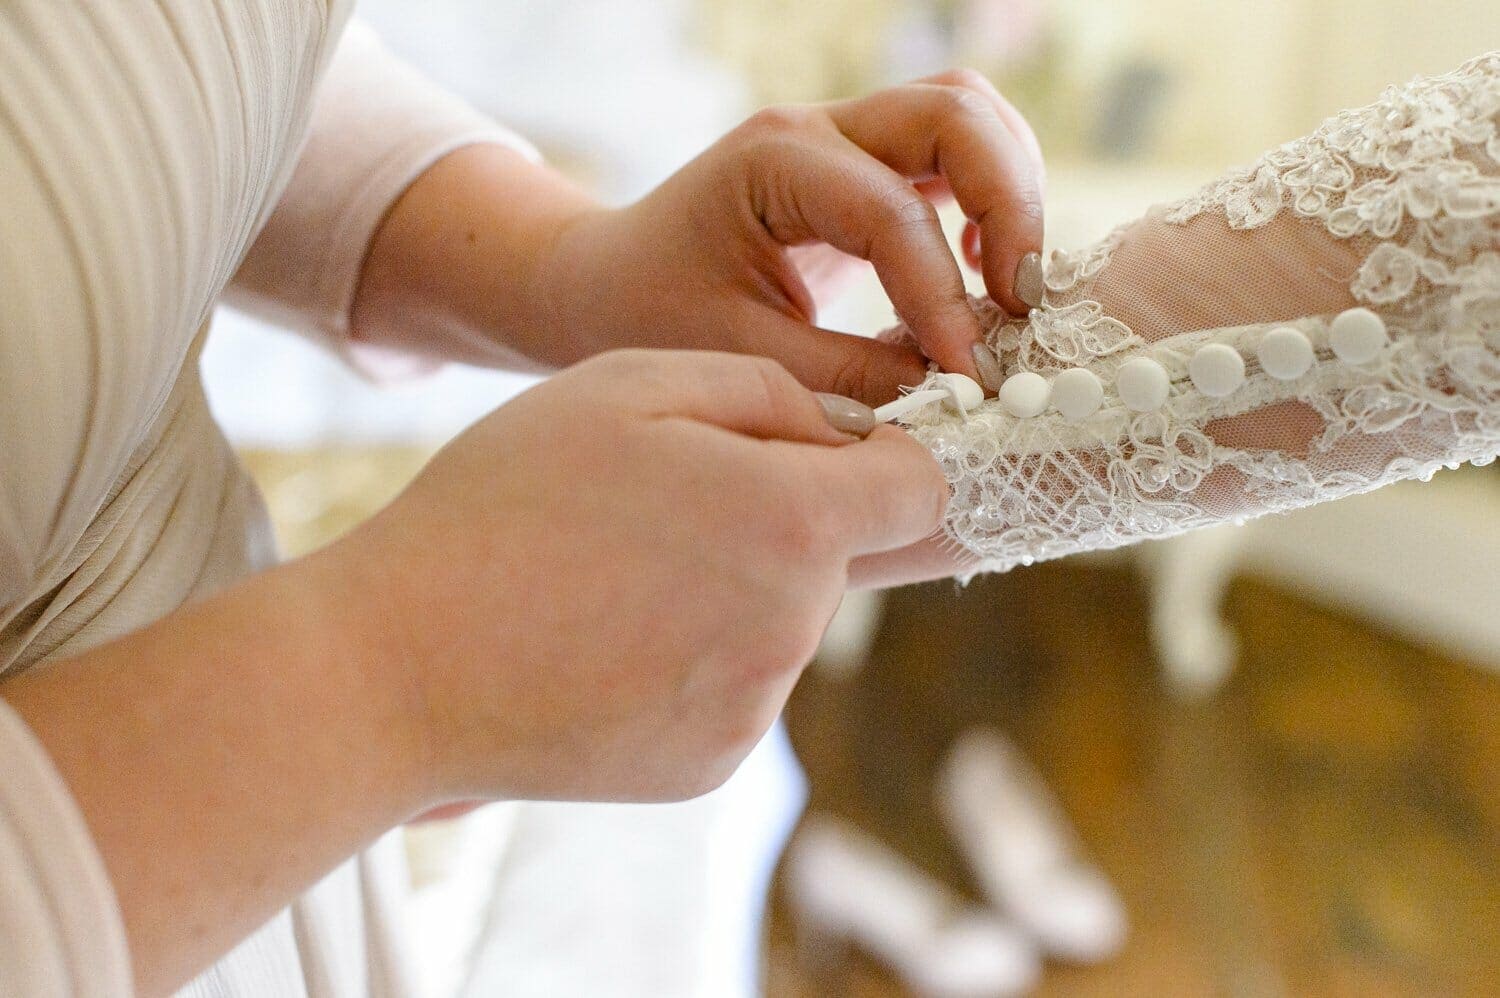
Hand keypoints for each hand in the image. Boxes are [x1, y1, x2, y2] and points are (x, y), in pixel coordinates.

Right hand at [337, 350, 945, 802]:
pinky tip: (602, 642)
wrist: (397, 663)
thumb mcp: (630, 384)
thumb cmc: (505, 502)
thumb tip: (847, 433)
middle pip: (835, 555)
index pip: (922, 490)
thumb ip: (768, 393)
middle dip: (777, 521)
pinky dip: (691, 661)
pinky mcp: (711, 765)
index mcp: (791, 524)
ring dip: (728, 590)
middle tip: (657, 507)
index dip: (885, 459)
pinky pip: (735, 689)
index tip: (825, 451)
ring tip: (610, 576)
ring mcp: (755, 708)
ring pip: (781, 622)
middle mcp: (795, 627)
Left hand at [532, 70, 1044, 402]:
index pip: (890, 213)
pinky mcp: (866, 167)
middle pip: (954, 114)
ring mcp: (845, 138)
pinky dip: (990, 198)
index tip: (968, 375)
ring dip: (1010, 189)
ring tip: (1012, 285)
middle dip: (1008, 205)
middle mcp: (817, 131)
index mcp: (772, 164)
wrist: (607, 280)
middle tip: (1023, 303)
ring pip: (966, 114)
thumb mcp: (739, 356)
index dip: (942, 296)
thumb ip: (847, 378)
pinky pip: (954, 151)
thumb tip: (950, 397)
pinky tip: (981, 271)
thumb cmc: (653, 313)